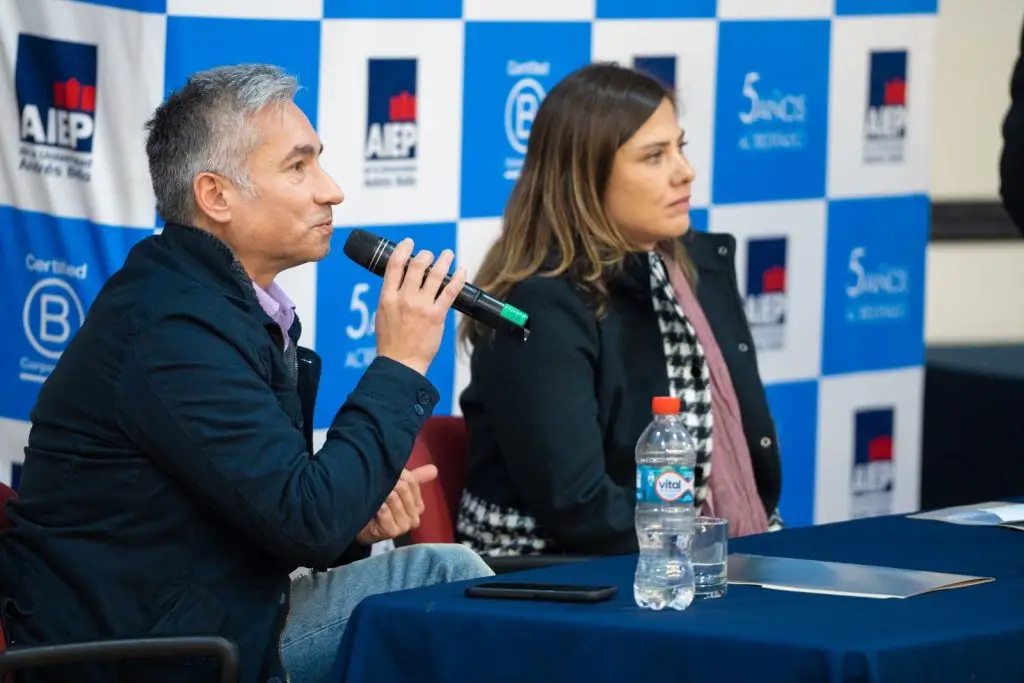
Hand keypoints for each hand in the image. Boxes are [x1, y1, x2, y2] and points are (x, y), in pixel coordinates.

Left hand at [356, 465, 438, 544]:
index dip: (398, 474)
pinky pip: (385, 511)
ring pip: (394, 498)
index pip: (412, 481)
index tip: (386, 474)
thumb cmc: (381, 505)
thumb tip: (435, 469)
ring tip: (374, 494)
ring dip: (381, 494)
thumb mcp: (398, 489)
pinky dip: (378, 506)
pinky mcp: (393, 532)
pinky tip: (374, 507)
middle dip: (389, 482)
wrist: (362, 525)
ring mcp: (405, 526)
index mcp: (418, 505)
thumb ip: (415, 479)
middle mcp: (415, 516)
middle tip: (376, 482)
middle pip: (403, 488)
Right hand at [375, 239, 465, 375]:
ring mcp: (422, 306)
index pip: (395, 264)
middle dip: (425, 255)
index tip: (409, 243)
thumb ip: (391, 296)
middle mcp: (404, 298)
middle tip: (430, 254)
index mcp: (387, 297)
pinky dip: (458, 278)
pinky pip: (450, 291)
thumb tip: (400, 282)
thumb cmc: (391, 342)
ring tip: (448, 254)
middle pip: (417, 265)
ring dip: (444, 260)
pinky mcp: (437, 315)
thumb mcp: (382, 314)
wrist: (401, 362)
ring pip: (436, 274)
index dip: (403, 249)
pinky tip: (462, 271)